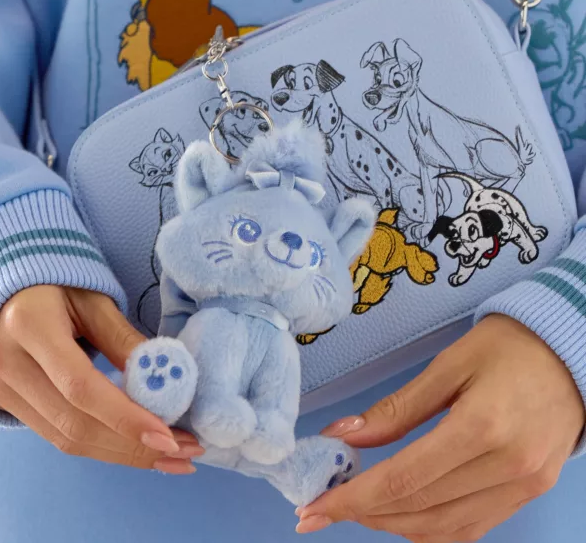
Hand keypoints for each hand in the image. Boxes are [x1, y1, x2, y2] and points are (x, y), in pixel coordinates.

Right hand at [0, 286, 202, 473]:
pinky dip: (99, 444)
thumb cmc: (58, 285)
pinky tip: (132, 446)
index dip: (126, 418)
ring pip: (65, 438)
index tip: (169, 437)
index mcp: (28, 325)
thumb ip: (124, 340)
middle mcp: (4, 362)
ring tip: (167, 456)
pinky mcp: (1, 402)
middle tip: (184, 451)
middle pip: (74, 423)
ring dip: (121, 453)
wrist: (3, 288)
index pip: (81, 386)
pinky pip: (55, 434)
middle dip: (134, 445)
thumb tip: (163, 381)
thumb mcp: (95, 301)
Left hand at [297, 315, 585, 540]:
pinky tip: (401, 514)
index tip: (312, 507)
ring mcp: (523, 487)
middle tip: (322, 505)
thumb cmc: (505, 347)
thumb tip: (342, 436)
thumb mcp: (446, 366)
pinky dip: (430, 528)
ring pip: (444, 528)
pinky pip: (471, 527)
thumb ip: (396, 408)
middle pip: (419, 508)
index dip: (352, 498)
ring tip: (355, 507)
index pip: (402, 479)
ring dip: (393, 524)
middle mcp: (507, 468)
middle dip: (362, 512)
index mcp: (482, 428)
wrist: (570, 352)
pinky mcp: (529, 493)